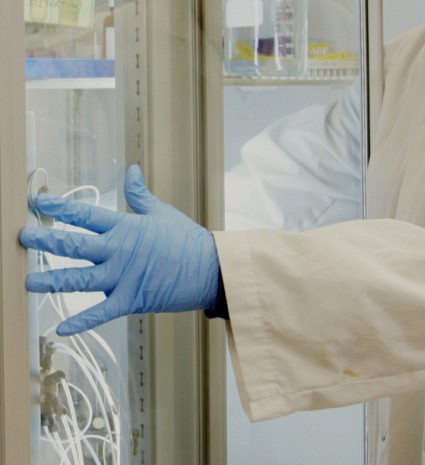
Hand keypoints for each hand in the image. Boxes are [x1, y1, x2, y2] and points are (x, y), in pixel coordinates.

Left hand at [20, 165, 218, 335]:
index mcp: (126, 227)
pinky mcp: (131, 300)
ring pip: (79, 278)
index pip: (85, 214)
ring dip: (51, 280)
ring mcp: (123, 277)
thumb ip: (140, 194)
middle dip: (44, 240)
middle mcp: (118, 251)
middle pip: (73, 244)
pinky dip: (81, 322)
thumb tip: (131, 170)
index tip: (38, 203)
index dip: (59, 207)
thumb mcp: (163, 213)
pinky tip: (60, 328)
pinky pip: (101, 313)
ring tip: (27, 281)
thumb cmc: (188, 241)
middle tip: (21, 237)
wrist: (211, 269)